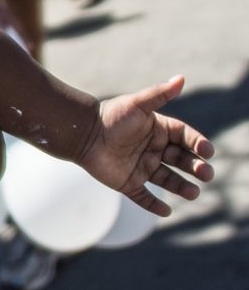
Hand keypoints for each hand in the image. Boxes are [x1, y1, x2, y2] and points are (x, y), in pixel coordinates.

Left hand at [78, 76, 214, 215]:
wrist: (81, 133)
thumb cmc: (110, 116)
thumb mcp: (136, 104)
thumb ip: (159, 94)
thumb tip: (181, 78)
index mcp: (159, 131)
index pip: (186, 138)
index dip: (198, 144)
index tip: (207, 151)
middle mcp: (154, 150)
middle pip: (182, 160)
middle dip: (196, 168)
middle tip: (206, 174)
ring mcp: (142, 167)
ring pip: (168, 180)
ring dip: (182, 187)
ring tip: (194, 193)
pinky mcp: (128, 182)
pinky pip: (143, 197)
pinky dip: (154, 205)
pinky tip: (166, 211)